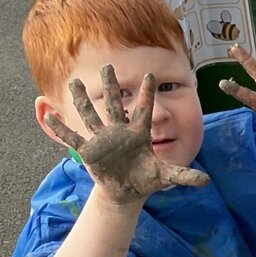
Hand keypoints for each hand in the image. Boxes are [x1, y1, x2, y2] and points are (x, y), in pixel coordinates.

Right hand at [43, 65, 208, 205]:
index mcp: (139, 134)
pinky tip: (49, 116)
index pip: (144, 110)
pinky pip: (73, 138)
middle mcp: (119, 132)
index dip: (146, 94)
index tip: (150, 75)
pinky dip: (62, 129)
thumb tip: (206, 179)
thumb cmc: (145, 179)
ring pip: (91, 115)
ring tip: (74, 82)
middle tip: (108, 65)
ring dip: (82, 100)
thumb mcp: (165, 176)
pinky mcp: (89, 151)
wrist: (127, 190)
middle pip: (114, 104)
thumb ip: (184, 176)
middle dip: (111, 86)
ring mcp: (102, 140)